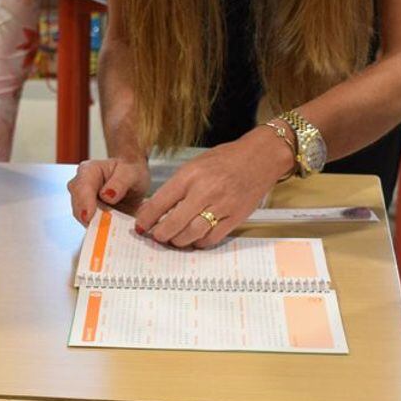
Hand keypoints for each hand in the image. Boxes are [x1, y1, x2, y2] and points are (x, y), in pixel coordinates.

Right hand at [66, 157, 150, 224]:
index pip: (82, 187)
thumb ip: (121, 182)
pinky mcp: (86, 213)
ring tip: (108, 228)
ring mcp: (81, 200)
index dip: (84, 202)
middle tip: (103, 228)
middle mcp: (80, 184)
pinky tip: (107, 230)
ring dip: (93, 223)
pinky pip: (88, 223)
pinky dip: (97, 227)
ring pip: (81, 216)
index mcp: (89, 170)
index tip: (89, 217)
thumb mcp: (131, 173)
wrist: (131, 180)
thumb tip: (107, 195)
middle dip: (89, 217)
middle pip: (78, 204)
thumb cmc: (129, 172)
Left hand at [132, 127, 293, 248]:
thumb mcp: (195, 166)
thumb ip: (177, 187)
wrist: (259, 158)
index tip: (141, 225)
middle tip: (157, 235)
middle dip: (160, 234)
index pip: (160, 202)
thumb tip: (155, 208)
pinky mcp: (235, 217)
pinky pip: (212, 238)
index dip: (146, 218)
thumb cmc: (225, 160)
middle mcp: (205, 191)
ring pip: (192, 235)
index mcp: (190, 175)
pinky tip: (195, 238)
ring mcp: (222, 206)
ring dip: (178, 241)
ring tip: (174, 239)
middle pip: (174, 223)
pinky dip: (200, 242)